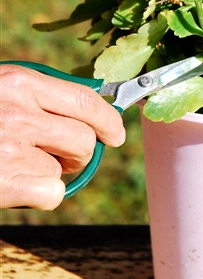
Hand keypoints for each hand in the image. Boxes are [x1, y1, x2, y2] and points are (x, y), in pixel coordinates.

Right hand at [0, 65, 125, 209]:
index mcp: (19, 81)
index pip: (86, 100)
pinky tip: (16, 188)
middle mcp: (19, 111)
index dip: (109, 120)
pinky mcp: (4, 182)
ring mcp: (10, 147)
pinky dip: (40, 196)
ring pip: (66, 168)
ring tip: (18, 167)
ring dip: (51, 174)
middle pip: (85, 139)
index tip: (116, 133)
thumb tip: (86, 112)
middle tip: (60, 158)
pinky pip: (53, 193)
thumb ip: (34, 96)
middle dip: (80, 153)